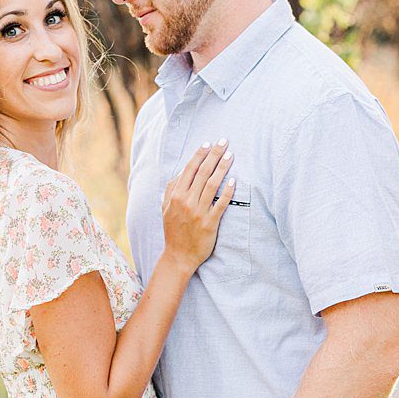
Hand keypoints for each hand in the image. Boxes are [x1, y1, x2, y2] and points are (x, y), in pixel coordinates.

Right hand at [161, 142, 235, 270]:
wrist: (178, 256)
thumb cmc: (174, 231)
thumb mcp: (165, 209)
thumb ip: (170, 190)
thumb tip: (178, 174)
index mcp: (175, 195)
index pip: (189, 170)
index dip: (199, 155)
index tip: (208, 143)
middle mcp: (186, 201)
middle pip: (202, 173)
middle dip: (213, 155)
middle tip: (223, 141)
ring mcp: (198, 212)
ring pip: (211, 185)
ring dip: (222, 168)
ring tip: (230, 155)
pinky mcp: (210, 223)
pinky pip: (220, 204)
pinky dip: (227, 192)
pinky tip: (234, 181)